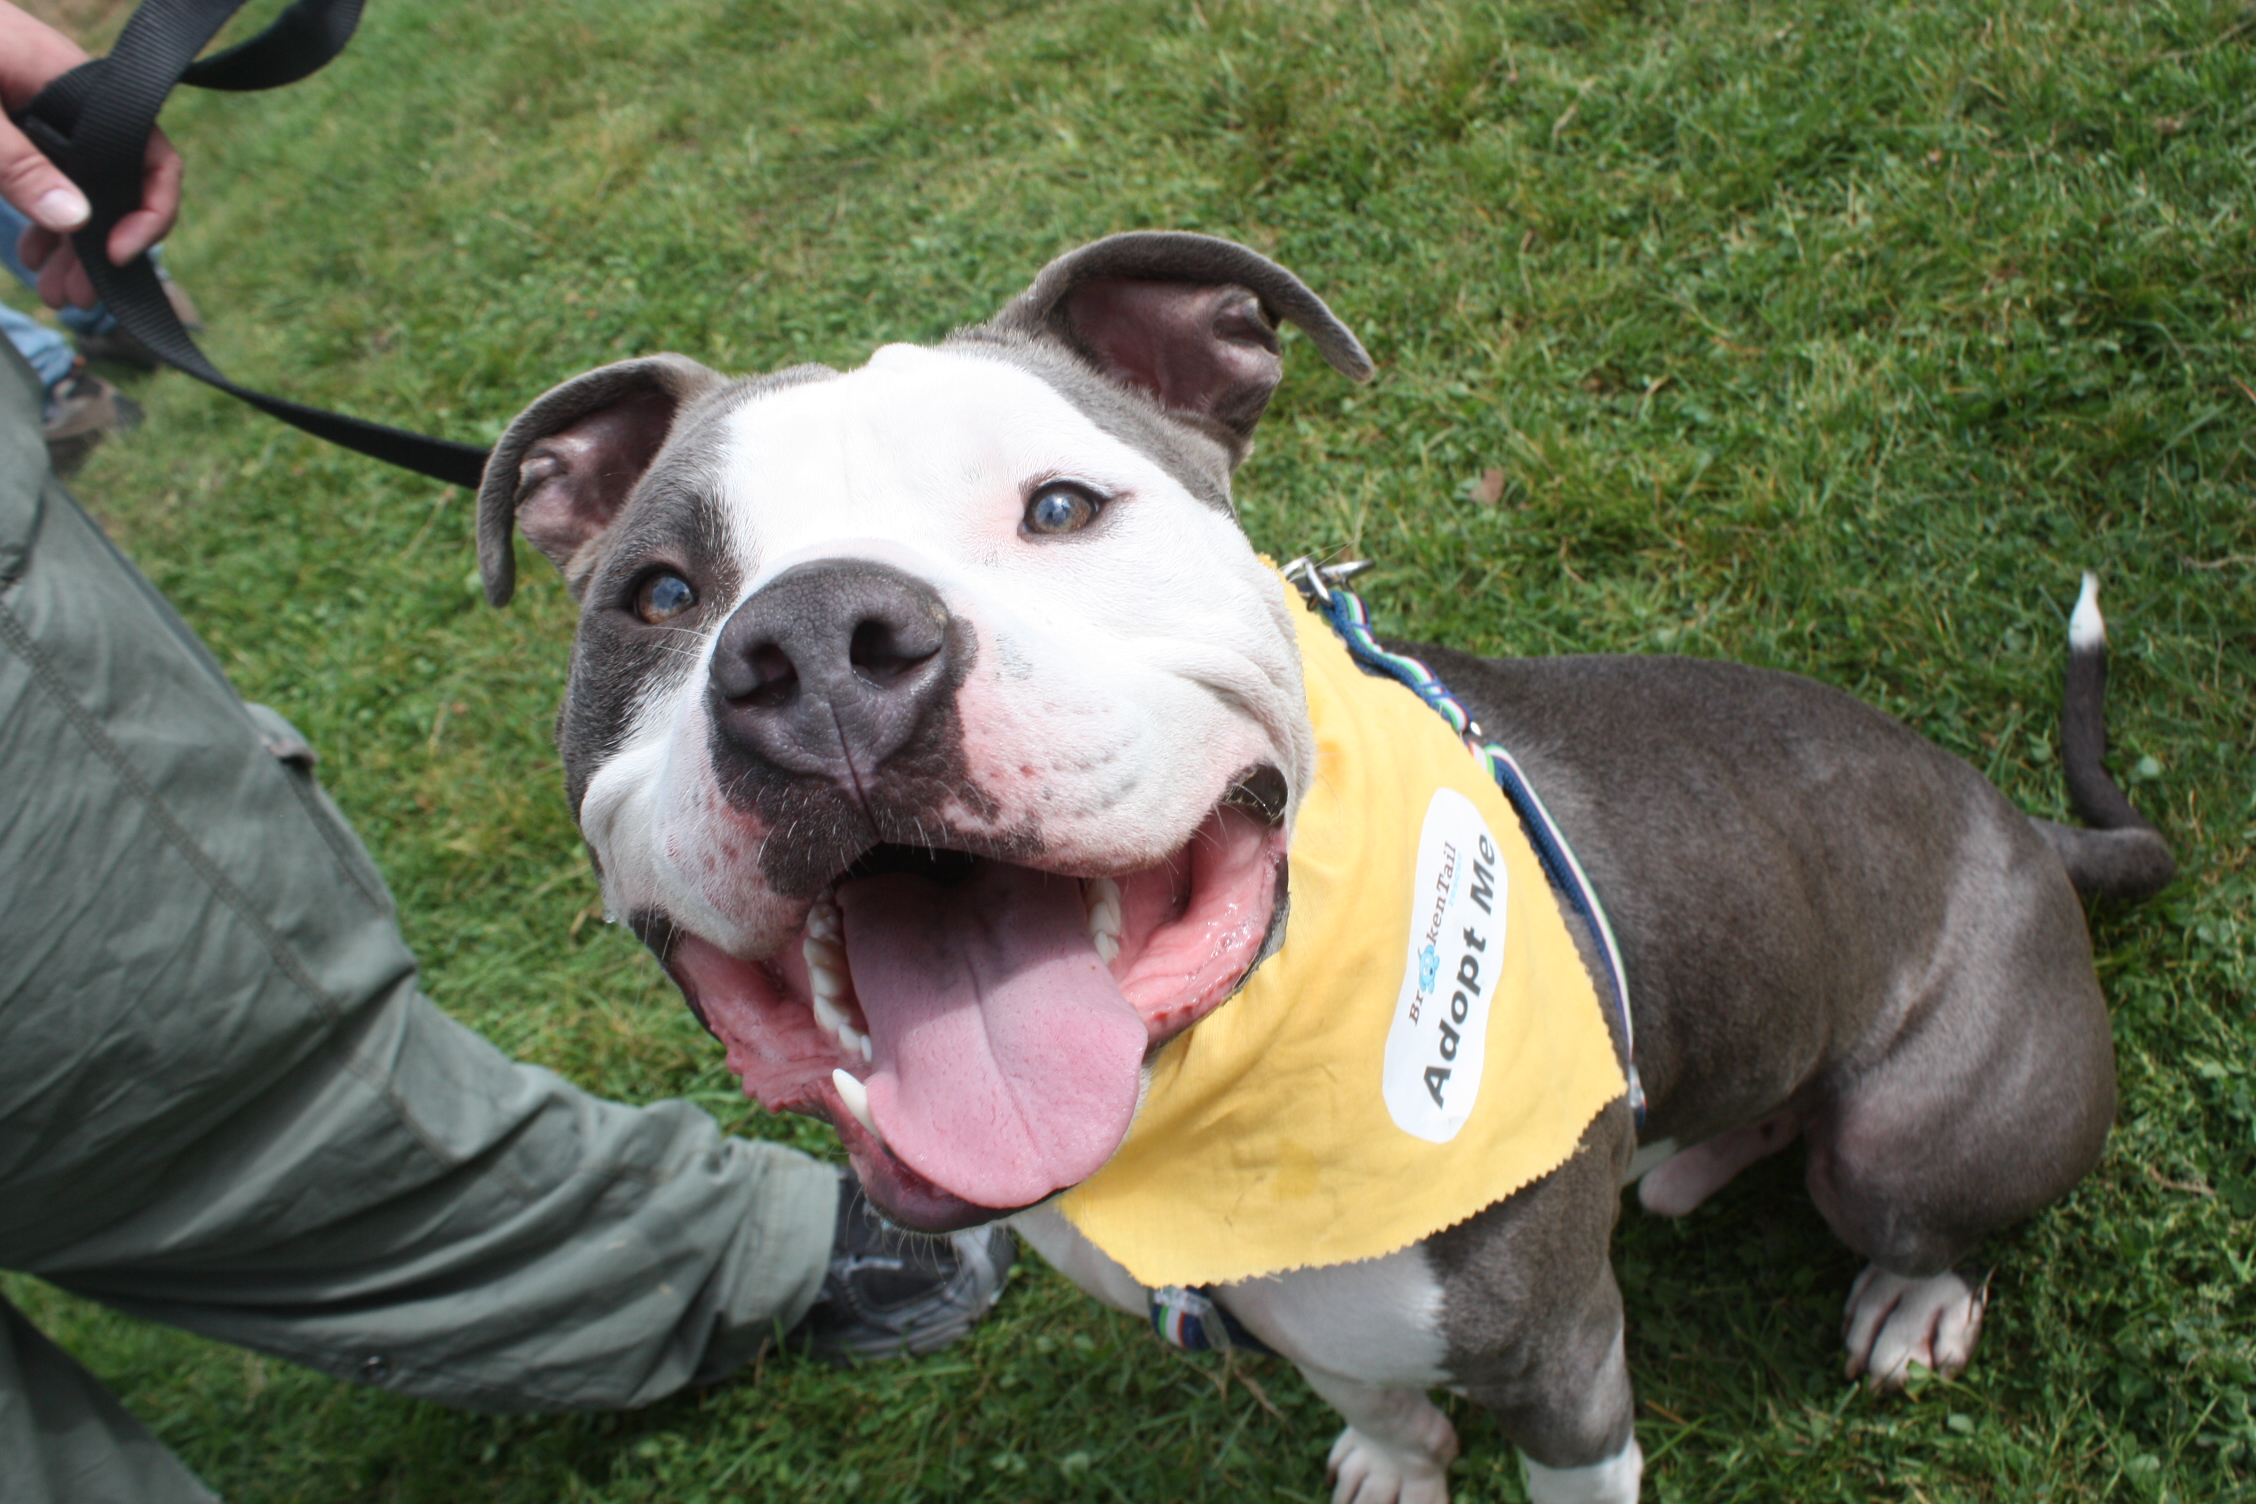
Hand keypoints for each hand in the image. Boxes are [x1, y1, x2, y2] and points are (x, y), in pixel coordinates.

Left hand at [0, 1, 181, 309]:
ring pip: (79, 189)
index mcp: (80, 89)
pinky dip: (41, 219)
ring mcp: (46, 113)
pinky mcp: (18, 125)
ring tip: (53, 290)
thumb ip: (18, 161)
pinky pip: (46, 177)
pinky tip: (28, 253)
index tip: (114, 255)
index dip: (147, 212)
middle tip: (79, 298)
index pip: (151, 156)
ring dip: (70, 245)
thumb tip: (75, 221)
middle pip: (115, 185)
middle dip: (99, 248)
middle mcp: (75, 103)